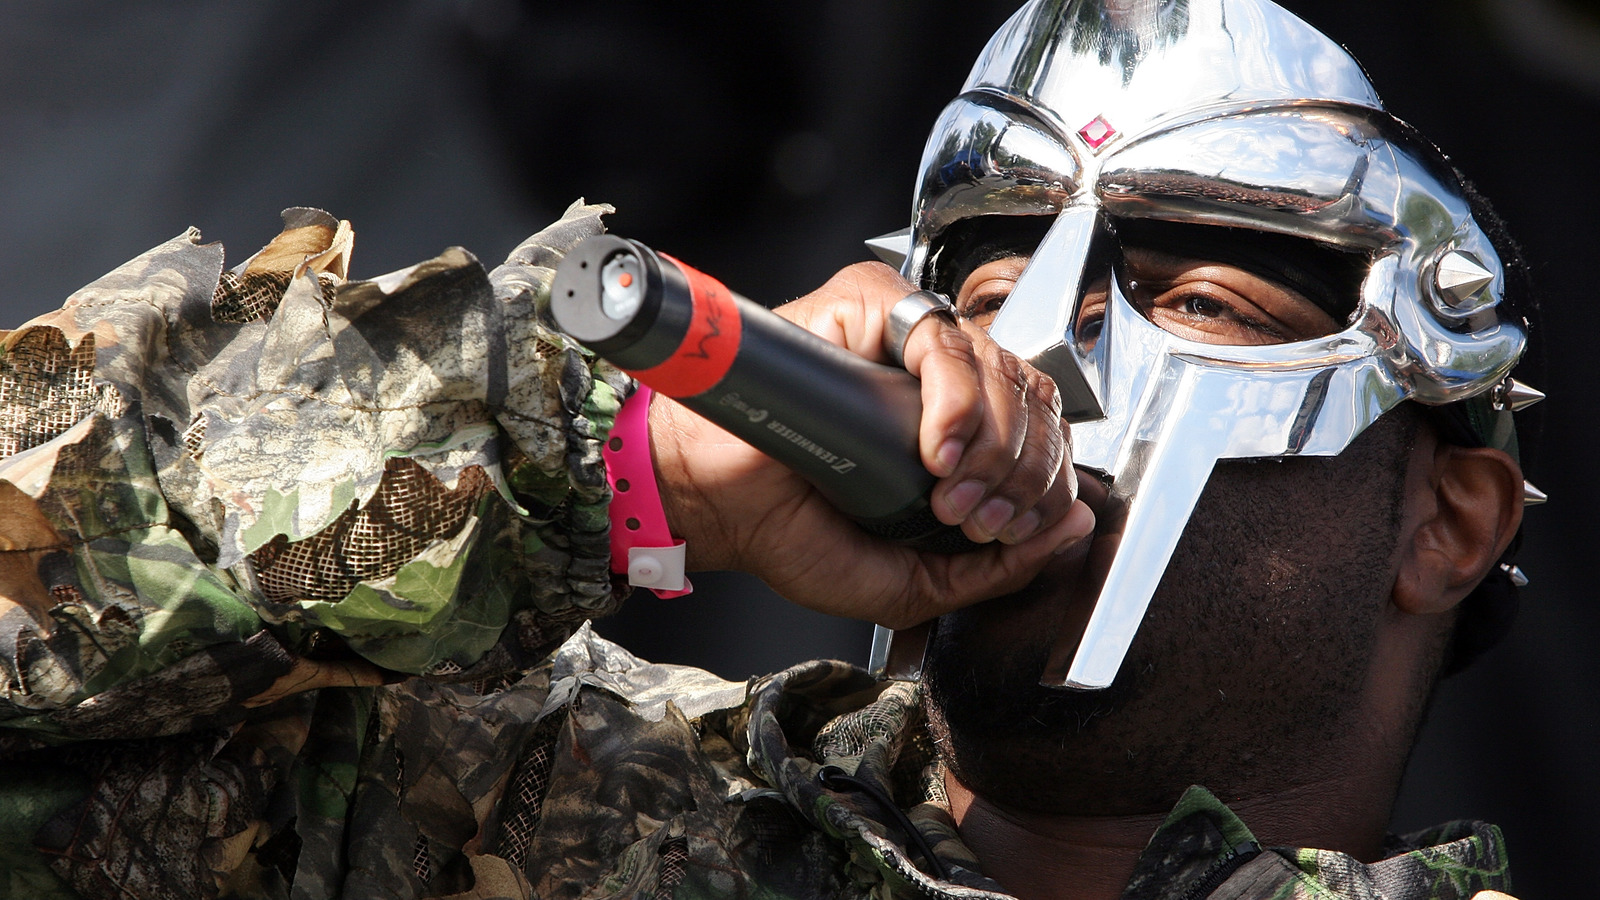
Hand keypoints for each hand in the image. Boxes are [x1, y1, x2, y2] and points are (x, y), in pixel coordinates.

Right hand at [648, 261, 1094, 628]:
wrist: (714, 505)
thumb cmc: (792, 533)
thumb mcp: (915, 581)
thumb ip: (997, 568)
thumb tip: (1074, 528)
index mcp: (957, 431)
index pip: (1044, 435)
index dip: (1046, 486)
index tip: (1006, 534)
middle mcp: (941, 379)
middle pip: (1037, 400)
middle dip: (1026, 472)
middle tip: (977, 520)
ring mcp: (908, 340)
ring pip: (1001, 368)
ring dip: (994, 444)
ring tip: (946, 493)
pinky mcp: (873, 307)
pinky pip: (943, 338)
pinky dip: (958, 398)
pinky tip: (935, 449)